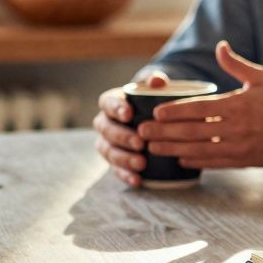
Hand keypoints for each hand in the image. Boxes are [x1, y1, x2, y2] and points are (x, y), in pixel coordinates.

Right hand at [92, 71, 168, 186]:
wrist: (153, 118)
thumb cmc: (152, 100)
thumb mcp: (154, 89)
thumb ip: (155, 81)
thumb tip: (157, 81)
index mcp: (111, 103)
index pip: (106, 103)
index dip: (115, 108)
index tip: (129, 114)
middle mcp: (105, 123)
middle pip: (106, 130)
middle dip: (122, 137)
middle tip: (140, 143)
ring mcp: (107, 144)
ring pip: (108, 152)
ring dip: (123, 159)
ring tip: (141, 164)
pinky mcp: (115, 161)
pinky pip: (116, 170)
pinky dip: (126, 176)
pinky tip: (138, 181)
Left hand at [141, 41, 262, 168]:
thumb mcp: (261, 78)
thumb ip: (236, 64)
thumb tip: (220, 46)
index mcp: (238, 104)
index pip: (199, 108)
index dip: (175, 111)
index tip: (156, 111)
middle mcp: (236, 127)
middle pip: (192, 131)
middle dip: (164, 131)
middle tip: (142, 131)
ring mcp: (238, 146)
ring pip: (198, 150)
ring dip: (172, 148)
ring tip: (152, 146)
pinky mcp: (241, 161)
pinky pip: (212, 162)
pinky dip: (193, 161)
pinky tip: (178, 158)